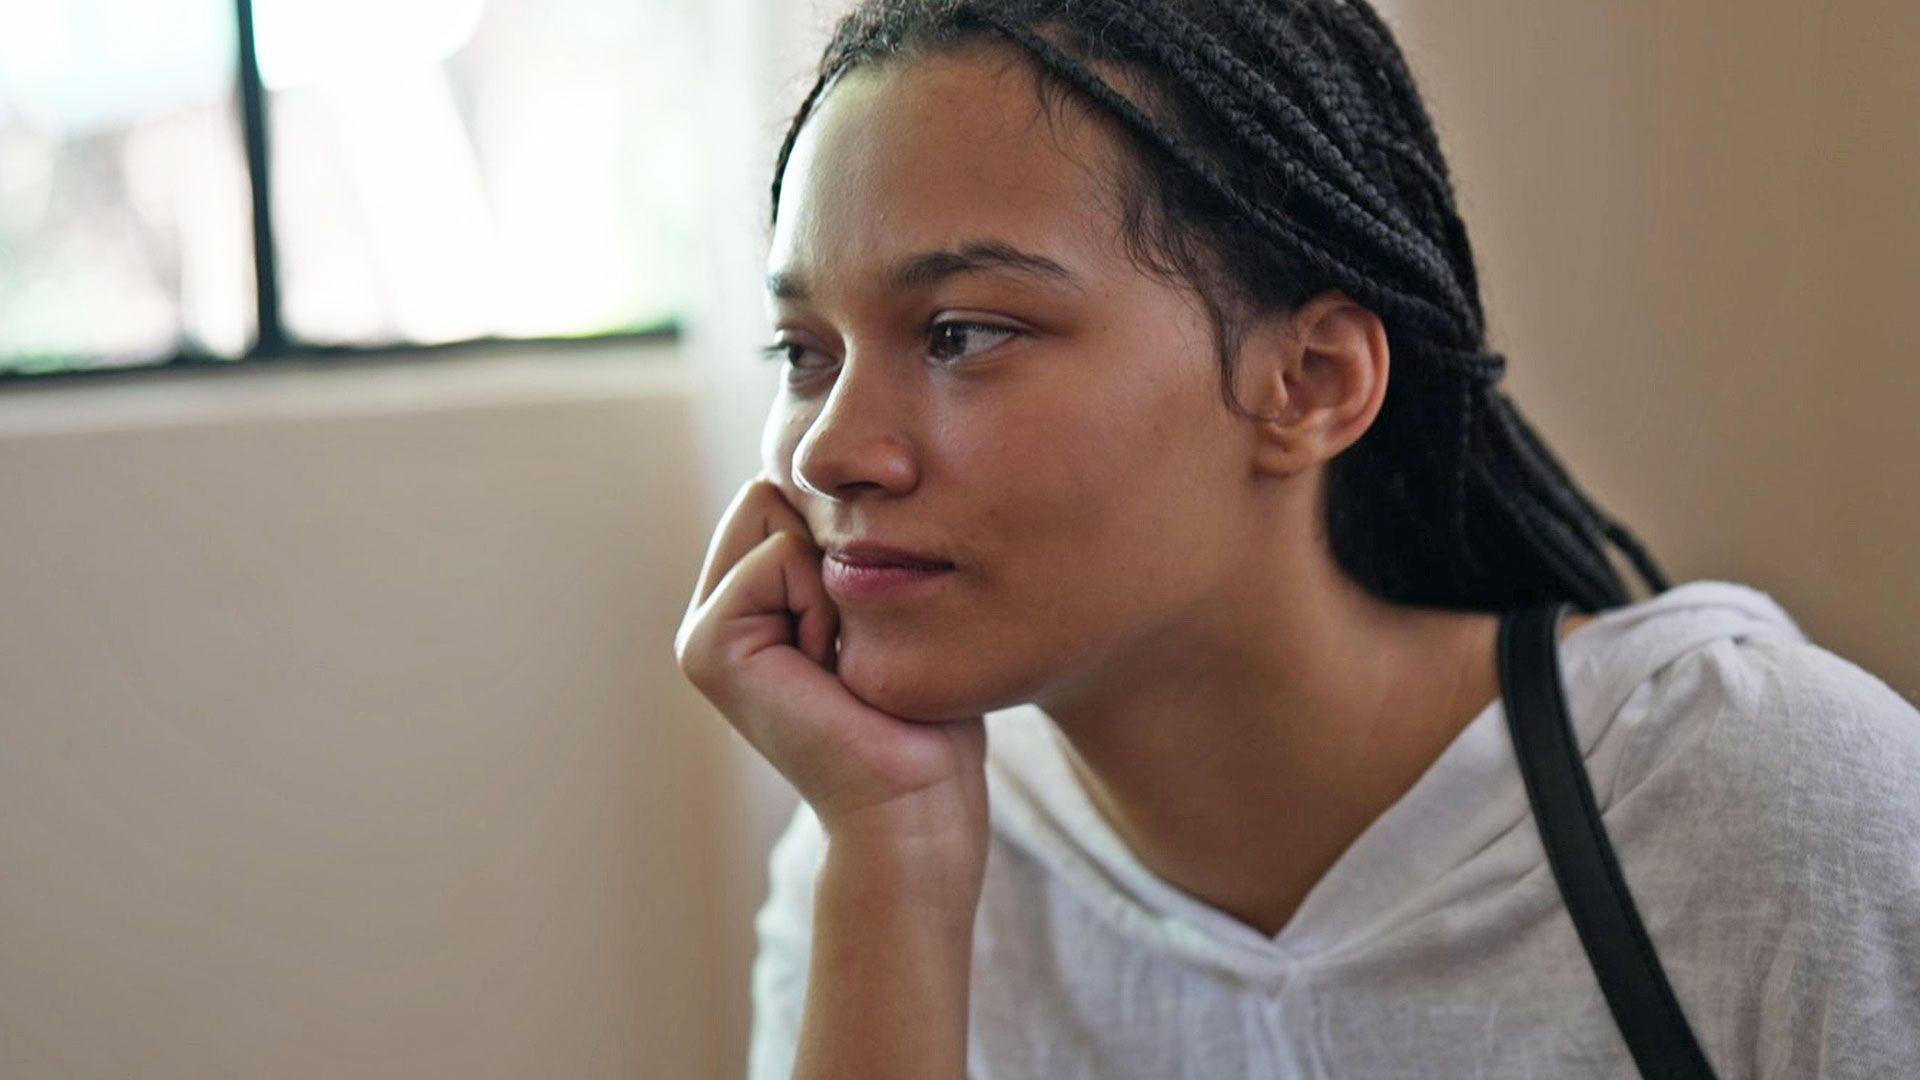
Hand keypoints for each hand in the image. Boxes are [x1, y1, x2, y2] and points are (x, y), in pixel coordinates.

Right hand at [674, 474, 987, 870]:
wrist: (916, 805)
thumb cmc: (924, 713)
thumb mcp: (888, 608)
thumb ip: (849, 547)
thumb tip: (846, 473)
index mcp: (750, 600)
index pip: (787, 491)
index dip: (847, 533)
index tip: (869, 621)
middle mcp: (714, 611)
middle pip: (773, 491)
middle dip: (834, 547)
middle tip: (857, 639)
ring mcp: (701, 632)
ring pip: (775, 517)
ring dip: (835, 578)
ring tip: (845, 656)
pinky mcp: (707, 648)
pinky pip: (778, 559)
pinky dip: (824, 603)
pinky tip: (832, 668)